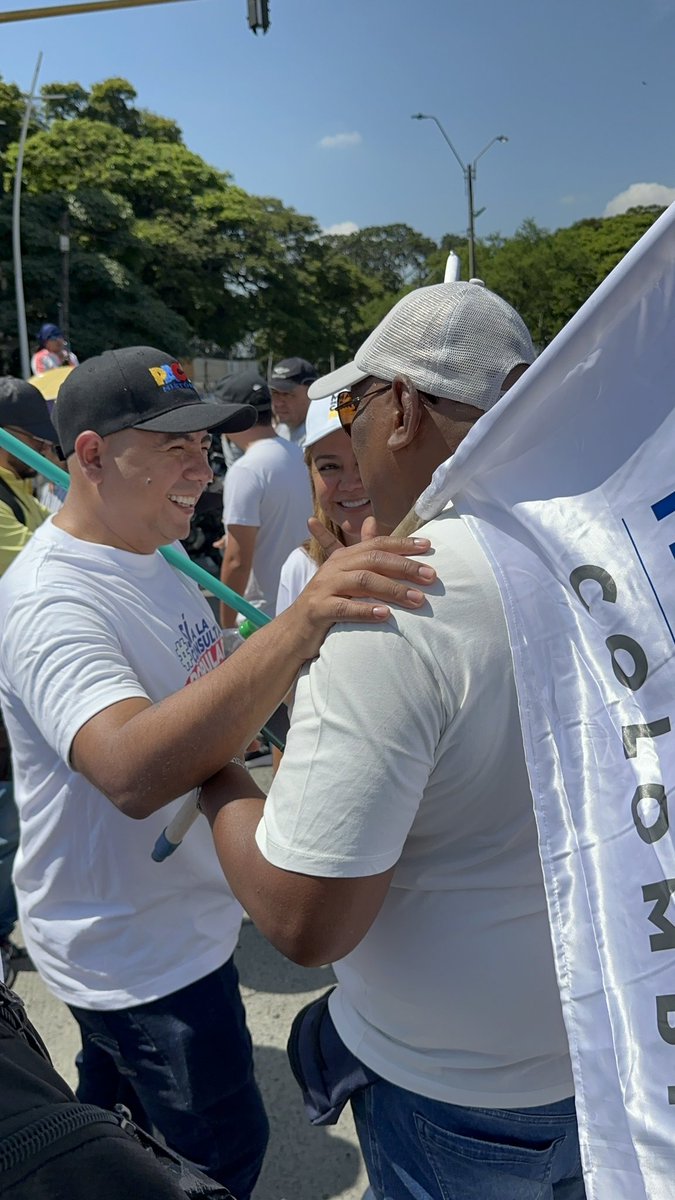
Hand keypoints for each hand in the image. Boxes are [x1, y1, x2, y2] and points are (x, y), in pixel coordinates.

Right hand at [280, 523, 435, 663]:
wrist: (295, 629)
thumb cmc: (326, 600)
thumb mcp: (343, 572)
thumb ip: (361, 549)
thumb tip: (372, 520)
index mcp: (343, 557)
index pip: (377, 544)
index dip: (402, 544)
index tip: (428, 547)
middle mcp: (334, 568)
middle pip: (373, 560)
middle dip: (404, 567)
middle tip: (431, 576)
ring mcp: (325, 587)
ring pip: (362, 581)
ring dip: (393, 589)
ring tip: (417, 599)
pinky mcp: (318, 609)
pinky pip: (344, 608)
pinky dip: (365, 610)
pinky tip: (385, 614)